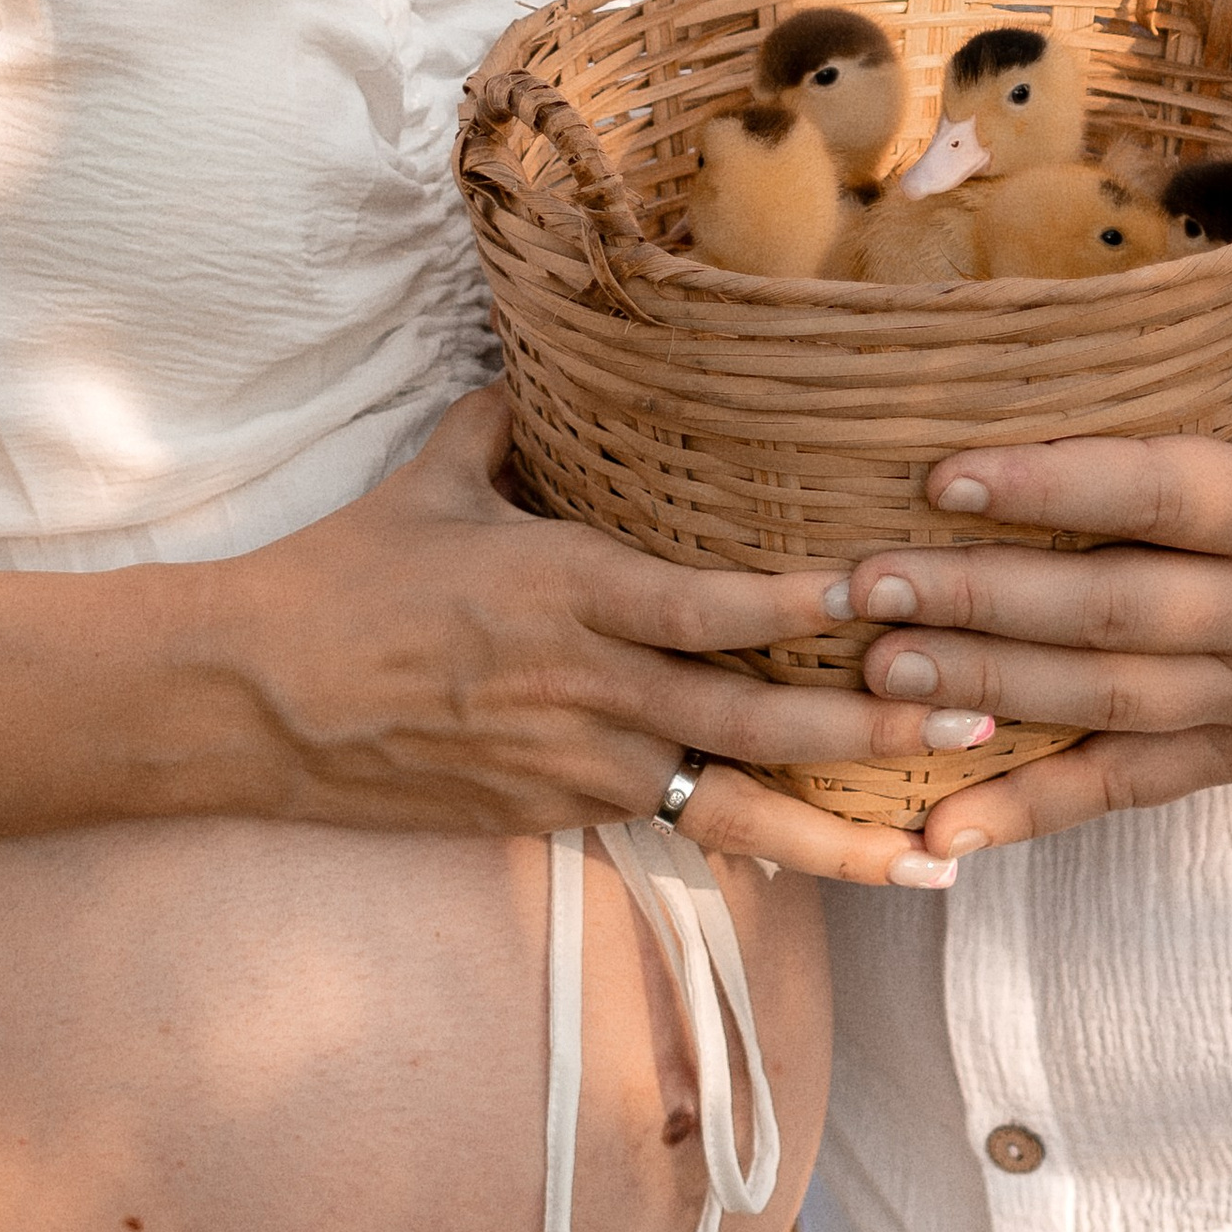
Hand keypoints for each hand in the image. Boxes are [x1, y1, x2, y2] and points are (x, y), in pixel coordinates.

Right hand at [215, 388, 988, 887]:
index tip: (893, 596)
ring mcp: (573, 767)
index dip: (806, 606)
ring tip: (941, 849)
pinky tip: (832, 869)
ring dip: (843, 828)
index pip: (711, 605)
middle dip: (872, 728)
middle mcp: (587, 688)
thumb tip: (545, 361)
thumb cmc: (343, 574)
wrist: (252, 700)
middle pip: (752, 721)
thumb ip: (507, 423)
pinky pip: (672, 833)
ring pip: (730, 805)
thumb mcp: (435, 479)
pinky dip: (757, 850)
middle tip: (980, 719)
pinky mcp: (552, 819)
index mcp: (568, 589)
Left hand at [838, 119, 1231, 857]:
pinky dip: (1030, 815)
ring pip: (1102, 707)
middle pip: (1110, 616)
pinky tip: (934, 834)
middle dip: (978, 597)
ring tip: (867, 663)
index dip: (1055, 487)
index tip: (945, 468)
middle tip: (855, 574)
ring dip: (982, 690)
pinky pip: (1128, 790)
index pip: (1167, 495)